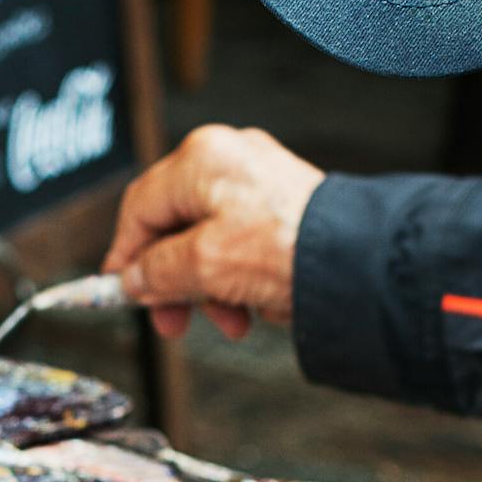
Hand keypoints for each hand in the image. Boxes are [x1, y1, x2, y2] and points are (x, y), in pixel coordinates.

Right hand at [102, 125, 323, 340]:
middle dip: (174, 281)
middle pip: (176, 227)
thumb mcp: (203, 267)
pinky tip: (254, 307)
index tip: (120, 289)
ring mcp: (262, 179)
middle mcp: (230, 159)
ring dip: (210, 287)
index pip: (140, 208)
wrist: (361, 259)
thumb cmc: (290, 248)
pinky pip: (244, 243)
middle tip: (172, 321)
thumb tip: (133, 280)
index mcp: (200, 160)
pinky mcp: (287, 203)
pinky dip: (240, 278)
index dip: (125, 254)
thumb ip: (156, 273)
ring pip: (211, 240)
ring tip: (229, 321)